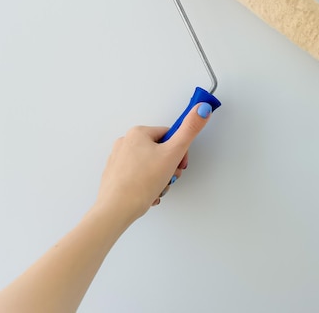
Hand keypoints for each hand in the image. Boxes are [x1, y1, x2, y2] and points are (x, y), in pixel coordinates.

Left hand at [96, 102, 211, 223]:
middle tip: (168, 178)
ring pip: (151, 166)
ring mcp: (119, 160)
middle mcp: (125, 143)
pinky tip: (148, 194)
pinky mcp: (116, 176)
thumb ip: (190, 129)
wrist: (116, 210)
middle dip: (169, 168)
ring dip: (160, 179)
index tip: (178, 163)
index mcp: (138, 133)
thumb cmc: (140, 182)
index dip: (180, 152)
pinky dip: (148, 186)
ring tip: (157, 188)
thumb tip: (202, 109)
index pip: (170, 135)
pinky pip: (139, 177)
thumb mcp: (173, 153)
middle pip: (160, 151)